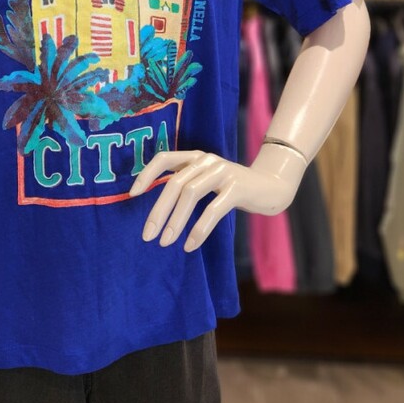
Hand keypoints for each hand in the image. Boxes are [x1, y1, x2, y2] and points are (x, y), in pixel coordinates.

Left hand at [128, 148, 300, 251]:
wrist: (272, 187)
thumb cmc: (233, 188)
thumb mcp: (208, 181)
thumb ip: (187, 184)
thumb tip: (158, 208)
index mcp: (196, 157)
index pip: (164, 158)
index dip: (146, 174)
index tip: (132, 195)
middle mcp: (206, 160)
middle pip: (174, 183)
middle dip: (158, 211)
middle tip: (147, 236)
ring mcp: (222, 172)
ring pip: (190, 194)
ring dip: (175, 221)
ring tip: (165, 242)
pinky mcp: (237, 188)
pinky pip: (213, 209)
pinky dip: (199, 229)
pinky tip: (190, 245)